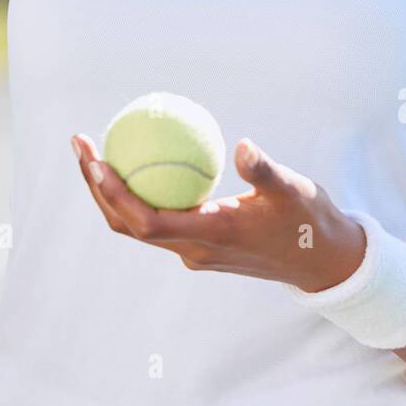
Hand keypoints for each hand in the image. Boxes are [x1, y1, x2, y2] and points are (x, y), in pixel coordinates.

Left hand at [70, 133, 367, 292]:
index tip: (96, 160)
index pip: (146, 222)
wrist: (322, 261)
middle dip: (97, 188)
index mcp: (210, 235)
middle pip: (127, 224)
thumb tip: (241, 145)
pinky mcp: (200, 245)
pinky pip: (157, 220)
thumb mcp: (293, 189)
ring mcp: (195, 250)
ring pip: (138, 226)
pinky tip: (139, 161)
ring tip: (97, 151)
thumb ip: (264, 170)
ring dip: (110, 193)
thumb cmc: (309, 221)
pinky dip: (137, 195)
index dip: (113, 194)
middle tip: (83, 144)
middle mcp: (194, 249)